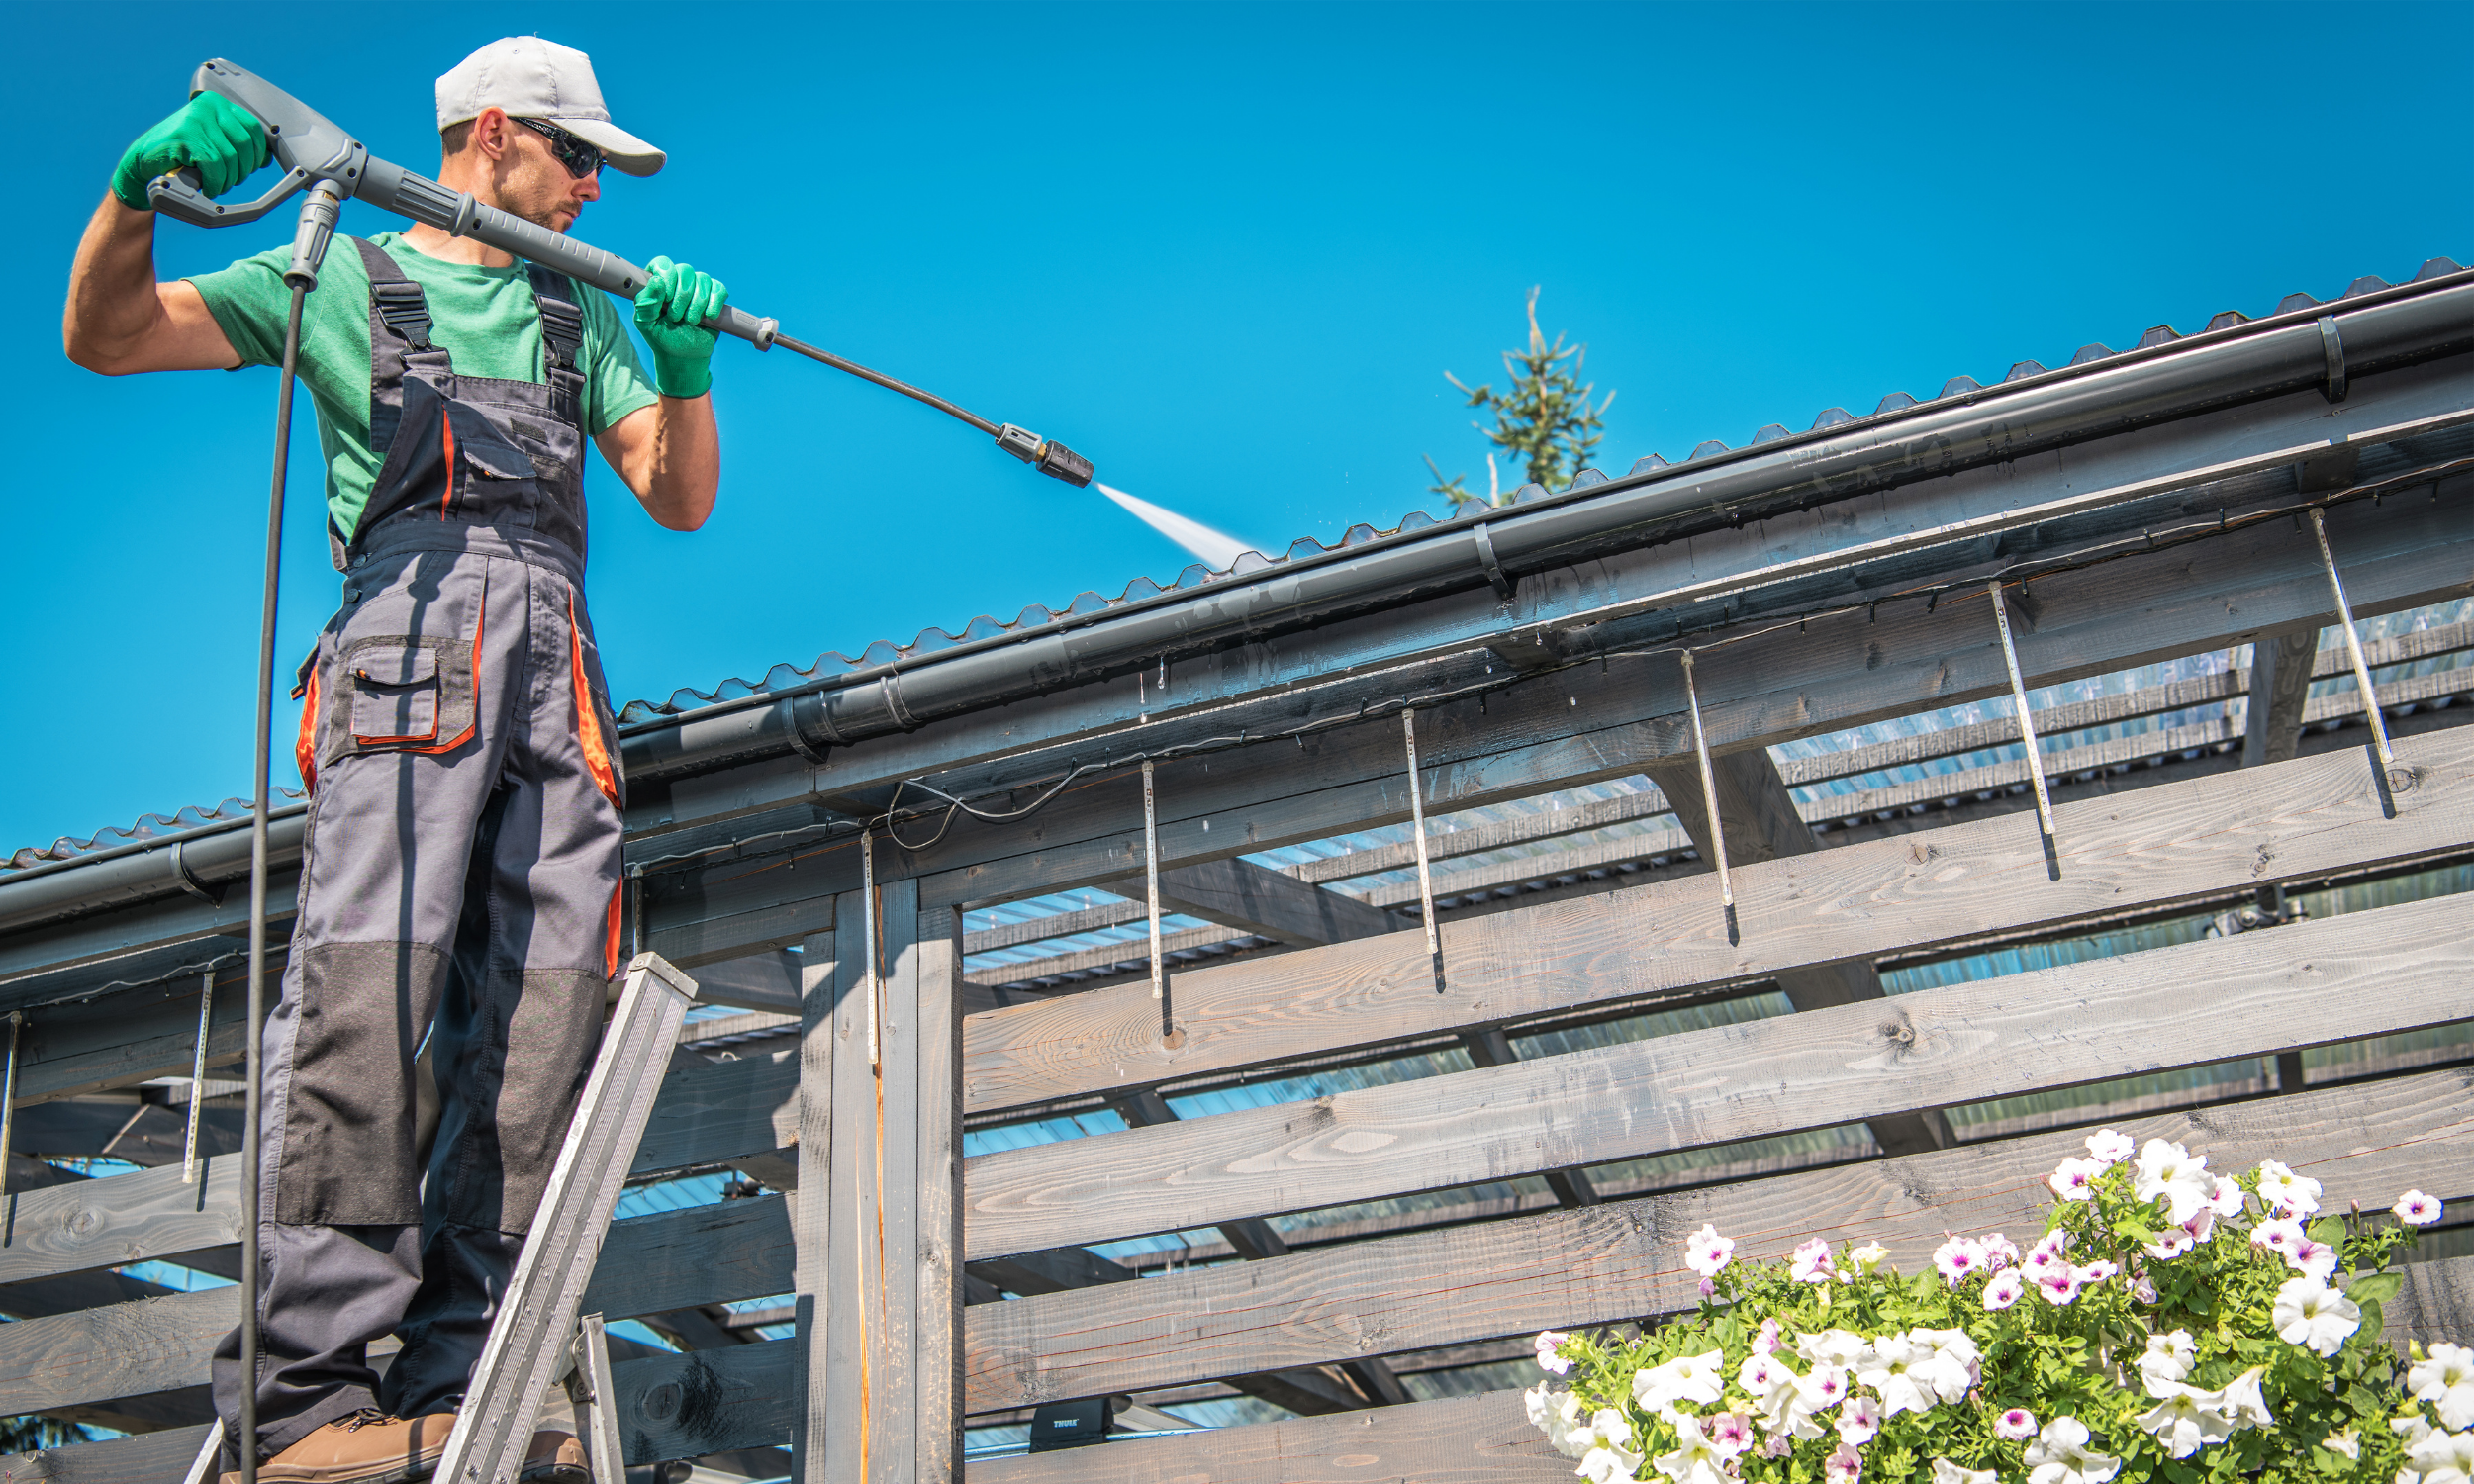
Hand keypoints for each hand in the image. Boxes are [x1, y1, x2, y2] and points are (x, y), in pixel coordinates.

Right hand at [110, 93, 268, 211]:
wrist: (143, 162)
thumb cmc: (181, 154)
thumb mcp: (213, 142)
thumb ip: (236, 143)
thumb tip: (267, 158)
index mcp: (217, 103)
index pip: (253, 127)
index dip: (257, 153)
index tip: (252, 167)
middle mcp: (207, 106)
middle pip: (245, 144)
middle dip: (242, 169)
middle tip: (230, 179)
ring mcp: (195, 120)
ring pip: (230, 158)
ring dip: (227, 179)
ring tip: (216, 183)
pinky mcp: (185, 137)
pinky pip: (214, 165)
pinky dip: (215, 182)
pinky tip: (208, 186)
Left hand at [633, 257, 727, 398]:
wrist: (682, 355)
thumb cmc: (660, 337)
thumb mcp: (645, 323)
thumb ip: (645, 302)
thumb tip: (657, 281)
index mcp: (658, 282)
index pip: (663, 263)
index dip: (667, 277)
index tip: (666, 298)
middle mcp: (678, 280)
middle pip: (685, 270)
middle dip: (682, 296)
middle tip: (676, 317)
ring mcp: (698, 287)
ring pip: (703, 279)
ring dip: (697, 303)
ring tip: (690, 322)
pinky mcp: (715, 297)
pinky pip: (719, 289)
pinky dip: (714, 303)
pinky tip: (708, 316)